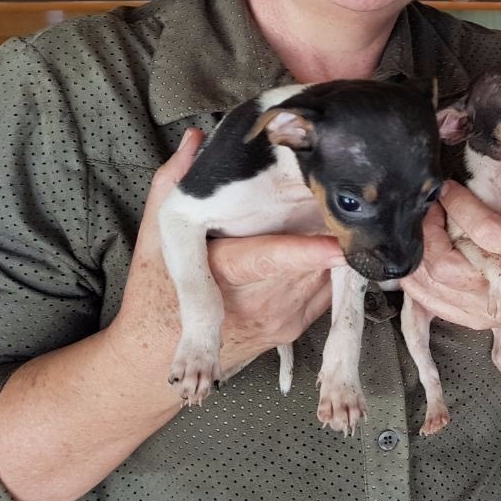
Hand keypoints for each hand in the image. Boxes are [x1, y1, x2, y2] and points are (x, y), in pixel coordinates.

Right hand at [108, 129, 342, 382]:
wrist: (155, 361)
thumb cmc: (153, 296)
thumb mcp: (154, 240)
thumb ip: (171, 185)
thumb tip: (194, 139)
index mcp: (226, 274)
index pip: (270, 259)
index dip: (308, 251)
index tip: (338, 242)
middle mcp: (261, 301)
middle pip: (313, 260)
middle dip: (331, 227)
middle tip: (347, 191)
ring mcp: (284, 318)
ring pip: (328, 274)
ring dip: (335, 243)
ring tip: (336, 210)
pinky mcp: (299, 327)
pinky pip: (329, 289)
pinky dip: (332, 265)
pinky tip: (327, 241)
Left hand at [400, 180, 500, 330]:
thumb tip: (489, 158)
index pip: (486, 231)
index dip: (460, 205)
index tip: (448, 187)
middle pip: (446, 264)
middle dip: (428, 230)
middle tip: (429, 208)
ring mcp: (483, 310)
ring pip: (430, 282)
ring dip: (418, 249)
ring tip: (424, 227)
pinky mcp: (466, 319)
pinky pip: (425, 300)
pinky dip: (413, 275)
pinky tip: (418, 254)